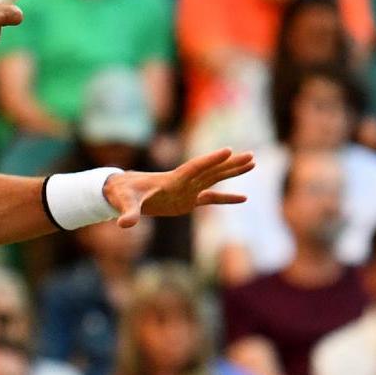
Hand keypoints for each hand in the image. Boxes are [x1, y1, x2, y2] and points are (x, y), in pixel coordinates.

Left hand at [102, 148, 253, 225]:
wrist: (122, 190)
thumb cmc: (123, 194)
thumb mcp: (125, 203)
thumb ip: (128, 213)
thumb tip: (123, 224)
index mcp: (172, 180)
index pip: (195, 168)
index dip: (211, 160)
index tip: (228, 150)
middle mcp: (184, 182)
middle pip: (211, 171)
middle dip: (230, 164)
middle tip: (251, 156)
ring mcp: (188, 190)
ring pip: (215, 179)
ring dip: (233, 172)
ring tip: (252, 162)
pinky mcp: (188, 200)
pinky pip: (211, 198)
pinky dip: (227, 198)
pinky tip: (244, 198)